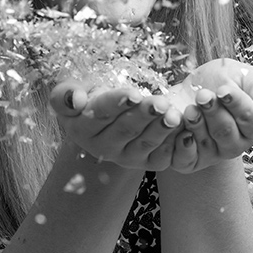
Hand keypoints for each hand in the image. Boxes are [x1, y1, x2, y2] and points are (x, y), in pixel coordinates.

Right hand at [49, 82, 183, 170]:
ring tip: (174, 115)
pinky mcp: (149, 162)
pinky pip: (163, 157)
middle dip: (145, 115)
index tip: (133, 93)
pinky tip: (186, 131)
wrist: (107, 113)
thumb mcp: (70, 90)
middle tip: (161, 103)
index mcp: (81, 128)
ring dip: (162, 129)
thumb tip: (75, 100)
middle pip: (126, 129)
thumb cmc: (89, 95)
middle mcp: (102, 147)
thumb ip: (66, 94)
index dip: (117, 103)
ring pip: (146, 143)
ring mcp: (127, 157)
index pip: (100, 114)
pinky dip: (175, 144)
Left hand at [167, 59, 252, 172]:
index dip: (236, 103)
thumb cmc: (222, 81)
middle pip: (225, 132)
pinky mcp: (189, 161)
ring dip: (195, 123)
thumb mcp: (244, 76)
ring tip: (189, 108)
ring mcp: (213, 154)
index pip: (249, 118)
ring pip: (205, 143)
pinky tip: (177, 124)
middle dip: (213, 112)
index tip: (223, 90)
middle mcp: (235, 145)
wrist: (192, 88)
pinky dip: (179, 143)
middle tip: (202, 95)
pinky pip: (185, 159)